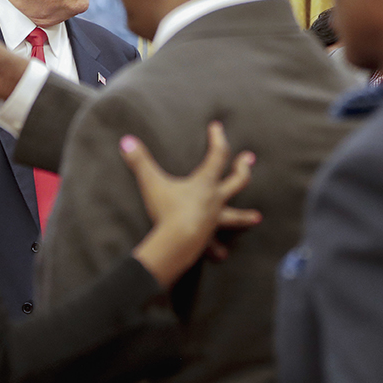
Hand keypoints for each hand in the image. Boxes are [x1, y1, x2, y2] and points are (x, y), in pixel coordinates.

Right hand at [125, 122, 259, 286]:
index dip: (218, 139)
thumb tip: (126, 141)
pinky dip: (218, 251)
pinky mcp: (207, 239)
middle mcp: (215, 200)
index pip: (217, 155)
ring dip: (245, 216)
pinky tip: (222, 256)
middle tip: (250, 159)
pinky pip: (215, 245)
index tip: (217, 127)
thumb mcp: (152, 183)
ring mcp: (214, 220)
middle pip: (236, 182)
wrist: (176, 242)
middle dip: (243, 169)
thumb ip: (139, 162)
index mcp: (205, 183)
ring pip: (235, 217)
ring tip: (257, 217)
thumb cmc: (167, 210)